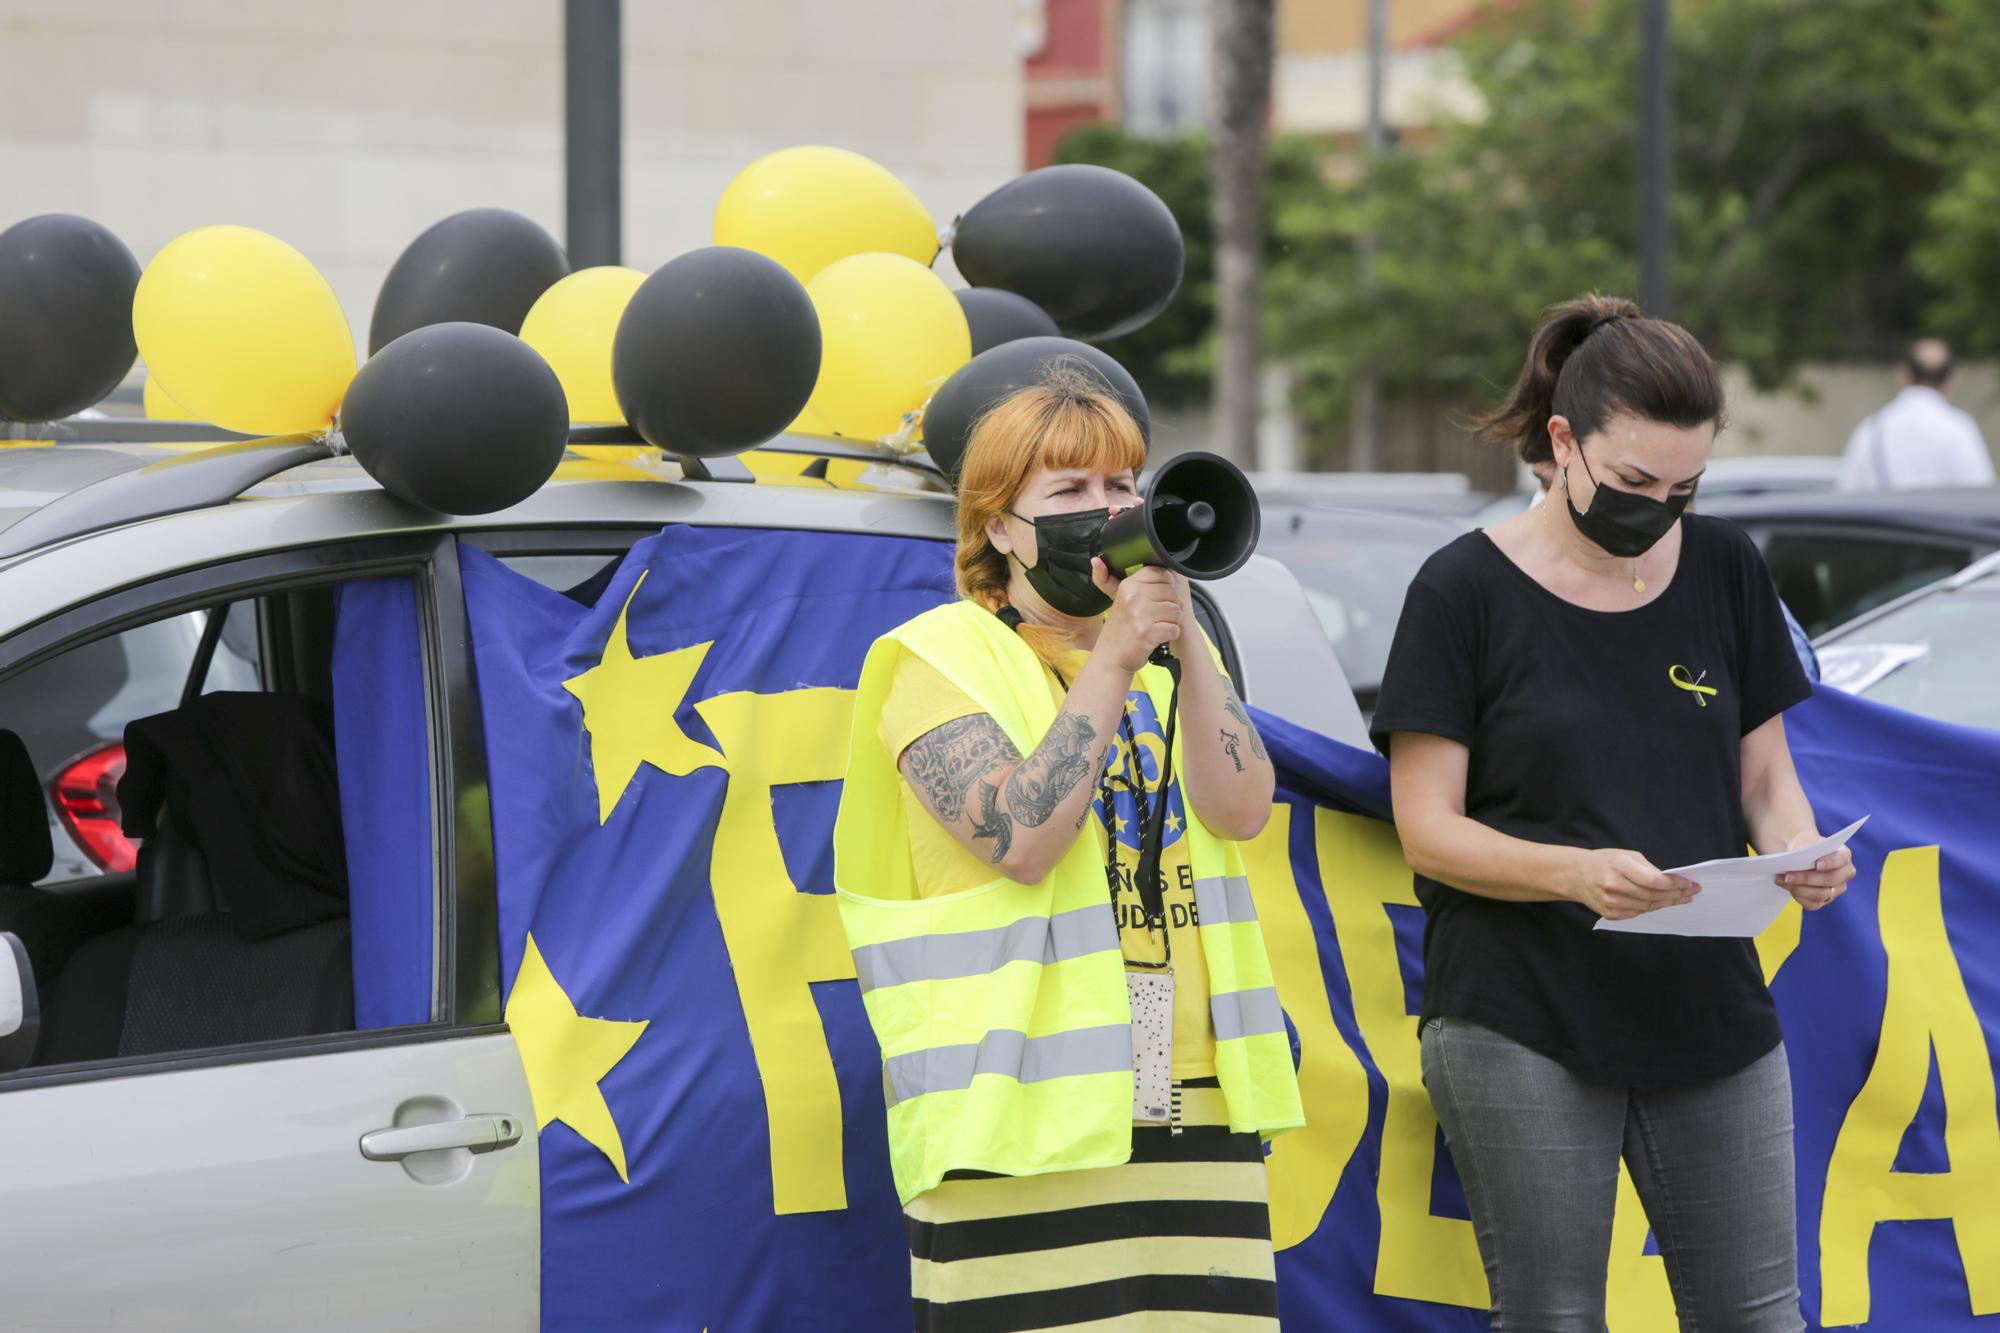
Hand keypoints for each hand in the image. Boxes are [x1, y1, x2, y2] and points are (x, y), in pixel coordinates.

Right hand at [1091, 558, 1181, 673]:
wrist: (1110, 658)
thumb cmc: (1120, 629)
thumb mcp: (1122, 600)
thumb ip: (1138, 583)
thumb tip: (1142, 568)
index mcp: (1128, 586)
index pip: (1160, 573)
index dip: (1167, 584)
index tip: (1160, 596)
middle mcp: (1133, 598)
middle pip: (1172, 592)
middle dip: (1171, 605)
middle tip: (1159, 616)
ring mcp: (1140, 616)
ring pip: (1176, 611)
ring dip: (1171, 621)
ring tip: (1158, 626)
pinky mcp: (1148, 634)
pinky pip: (1174, 629)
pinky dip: (1170, 634)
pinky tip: (1158, 636)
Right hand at [1567, 848, 1700, 920]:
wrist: (1577, 876)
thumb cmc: (1604, 862)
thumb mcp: (1626, 855)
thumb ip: (1647, 868)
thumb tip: (1670, 881)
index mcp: (1619, 866)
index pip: (1653, 881)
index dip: (1674, 884)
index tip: (1689, 883)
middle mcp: (1614, 887)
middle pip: (1653, 895)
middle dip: (1676, 894)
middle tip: (1691, 891)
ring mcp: (1612, 903)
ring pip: (1649, 906)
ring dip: (1668, 902)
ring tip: (1682, 898)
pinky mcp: (1612, 914)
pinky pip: (1639, 912)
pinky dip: (1653, 907)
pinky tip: (1663, 902)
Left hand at [1777, 834, 1853, 909]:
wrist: (1799, 856)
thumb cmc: (1804, 846)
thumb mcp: (1803, 841)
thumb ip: (1803, 848)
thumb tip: (1795, 859)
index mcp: (1843, 855)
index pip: (1842, 858)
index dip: (1830, 862)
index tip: (1817, 864)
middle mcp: (1844, 874)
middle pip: (1830, 879)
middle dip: (1807, 878)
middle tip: (1787, 875)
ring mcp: (1837, 889)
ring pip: (1821, 894)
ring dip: (1798, 888)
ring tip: (1781, 880)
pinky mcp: (1825, 900)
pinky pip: (1813, 904)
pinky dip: (1797, 896)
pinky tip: (1786, 887)